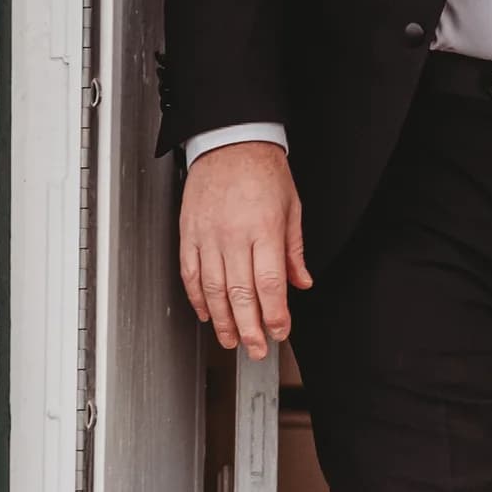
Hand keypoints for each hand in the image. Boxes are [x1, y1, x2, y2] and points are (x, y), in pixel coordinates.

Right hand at [179, 142, 310, 359]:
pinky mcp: (189, 233)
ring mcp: (208, 236)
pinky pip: (191, 273)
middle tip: (255, 350)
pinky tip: (206, 313)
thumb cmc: (263, 170)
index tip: (280, 332)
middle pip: (240, 294)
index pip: (271, 284)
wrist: (230, 141)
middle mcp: (234, 235)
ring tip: (231, 339)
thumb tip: (302, 282)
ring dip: (222, 320)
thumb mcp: (292, 207)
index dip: (275, 314)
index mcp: (264, 229)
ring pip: (213, 289)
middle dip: (249, 328)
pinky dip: (197, 297)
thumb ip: (294, 250)